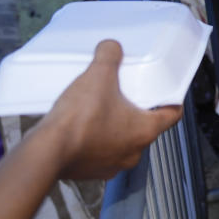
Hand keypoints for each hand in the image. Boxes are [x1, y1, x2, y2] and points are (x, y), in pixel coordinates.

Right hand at [40, 40, 182, 179]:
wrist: (46, 152)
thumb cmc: (78, 121)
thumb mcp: (99, 76)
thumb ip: (109, 56)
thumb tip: (111, 48)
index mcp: (145, 131)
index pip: (172, 115)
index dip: (171, 100)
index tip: (167, 92)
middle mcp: (133, 153)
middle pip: (145, 127)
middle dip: (136, 110)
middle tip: (128, 93)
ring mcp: (111, 165)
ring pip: (121, 141)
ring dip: (114, 126)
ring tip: (101, 108)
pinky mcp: (90, 171)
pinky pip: (99, 152)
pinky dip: (95, 139)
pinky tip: (82, 125)